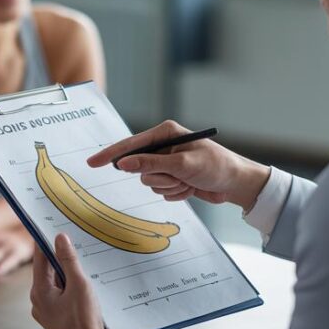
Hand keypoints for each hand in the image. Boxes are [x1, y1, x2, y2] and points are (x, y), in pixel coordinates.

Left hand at [30, 234, 130, 328]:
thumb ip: (69, 260)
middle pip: (47, 270)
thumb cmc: (83, 322)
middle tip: (71, 240)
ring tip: (81, 261)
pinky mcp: (56, 317)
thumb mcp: (79, 285)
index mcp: (39, 291)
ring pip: (55, 283)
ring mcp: (46, 311)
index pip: (39, 258)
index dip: (44, 240)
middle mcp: (38, 301)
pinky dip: (69, 286)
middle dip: (59, 256)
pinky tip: (83, 283)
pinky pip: (60, 295)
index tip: (47, 224)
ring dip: (66, 272)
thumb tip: (60, 238)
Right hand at [88, 120, 270, 209]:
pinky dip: (176, 194)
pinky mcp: (172, 179)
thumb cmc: (216, 165)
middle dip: (160, 178)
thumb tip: (125, 163)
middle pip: (139, 169)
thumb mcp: (183, 163)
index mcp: (165, 134)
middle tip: (182, 177)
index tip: (93, 162)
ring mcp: (167, 165)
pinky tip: (192, 188)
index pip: (130, 144)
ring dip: (171, 187)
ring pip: (150, 183)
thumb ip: (151, 163)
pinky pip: (162, 193)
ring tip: (190, 181)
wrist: (235, 183)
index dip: (111, 154)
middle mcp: (163, 148)